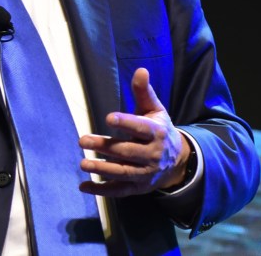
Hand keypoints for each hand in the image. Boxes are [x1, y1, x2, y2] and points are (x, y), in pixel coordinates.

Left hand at [78, 68, 190, 197]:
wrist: (178, 161)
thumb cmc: (159, 130)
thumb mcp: (155, 110)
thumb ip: (144, 93)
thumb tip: (140, 69)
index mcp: (157, 133)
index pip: (141, 128)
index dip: (126, 122)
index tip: (109, 117)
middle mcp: (153, 155)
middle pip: (128, 151)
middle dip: (105, 147)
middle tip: (82, 140)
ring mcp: (146, 173)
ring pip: (123, 172)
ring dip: (102, 169)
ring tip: (83, 163)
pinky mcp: (139, 187)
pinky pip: (120, 190)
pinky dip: (102, 190)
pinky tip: (83, 186)